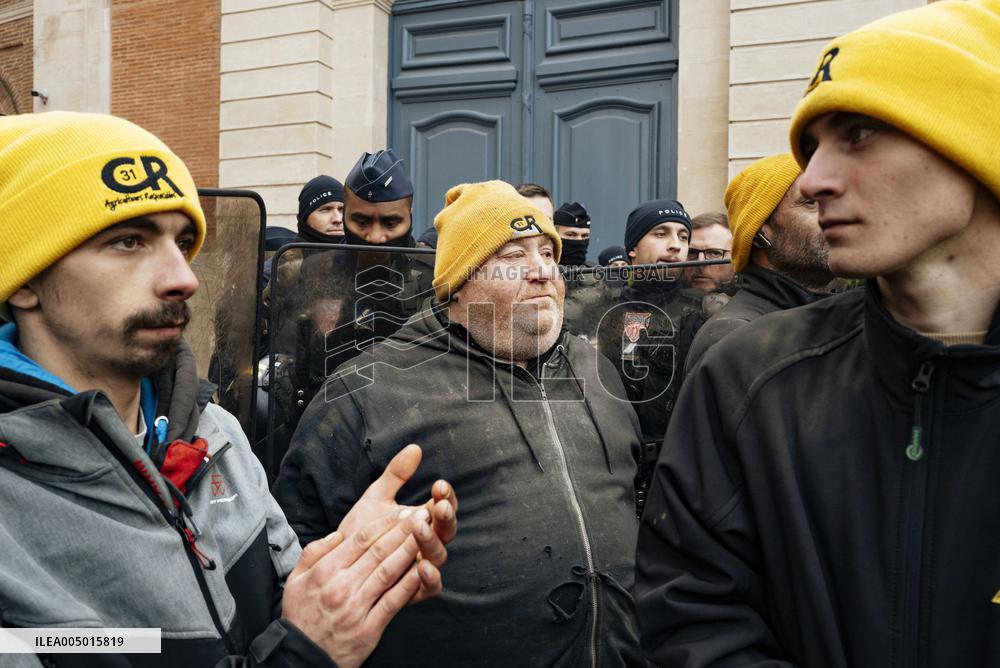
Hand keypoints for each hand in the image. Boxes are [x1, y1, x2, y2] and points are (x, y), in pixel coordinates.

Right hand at [282, 509, 442, 667]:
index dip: (385, 523)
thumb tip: (339, 533)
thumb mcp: (296, 579)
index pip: (360, 539)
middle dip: (403, 531)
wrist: (302, 657)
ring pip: (388, 572)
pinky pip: (393, 601)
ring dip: (409, 551)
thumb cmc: (301, 614)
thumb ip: (315, 551)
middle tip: (422, 515)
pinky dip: (409, 584)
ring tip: (426, 535)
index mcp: (325, 571)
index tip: (402, 512)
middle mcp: (341, 586)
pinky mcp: (369, 628)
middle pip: (378, 551)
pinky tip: (423, 570)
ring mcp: (356, 607)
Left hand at [338, 444, 457, 602]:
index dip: (445, 496)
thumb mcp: (377, 498)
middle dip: (445, 517)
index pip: (443, 506)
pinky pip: (432, 587)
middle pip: (447, 530)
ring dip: (433, 541)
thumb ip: (396, 475)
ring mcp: (423, 566)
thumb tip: (415, 447)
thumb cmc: (361, 531)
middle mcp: (428, 543)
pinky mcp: (414, 590)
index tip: (439, 485)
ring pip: (440, 556)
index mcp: (425, 520)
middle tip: (438, 506)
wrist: (338, 565)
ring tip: (421, 528)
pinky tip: (421, 566)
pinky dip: (430, 577)